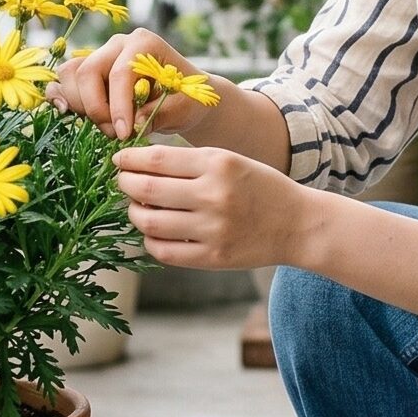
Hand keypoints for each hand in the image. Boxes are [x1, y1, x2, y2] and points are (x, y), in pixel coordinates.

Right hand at [47, 26, 218, 139]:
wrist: (182, 100)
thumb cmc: (186, 100)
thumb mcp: (181, 108)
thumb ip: (157, 114)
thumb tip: (131, 124)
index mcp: (143, 44)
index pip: (120, 74)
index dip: (118, 106)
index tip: (124, 134)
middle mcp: (117, 45)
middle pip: (87, 71)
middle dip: (96, 108)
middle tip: (115, 134)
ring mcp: (99, 56)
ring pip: (70, 75)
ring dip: (80, 106)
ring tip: (105, 128)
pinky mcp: (88, 74)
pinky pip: (63, 81)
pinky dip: (60, 98)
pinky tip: (66, 113)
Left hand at [111, 141, 313, 270]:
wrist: (298, 224)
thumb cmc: (259, 187)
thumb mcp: (230, 161)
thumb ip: (189, 162)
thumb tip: (138, 164)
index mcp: (218, 164)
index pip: (157, 160)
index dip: (129, 159)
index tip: (119, 160)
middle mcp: (214, 196)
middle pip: (147, 189)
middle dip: (125, 183)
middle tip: (122, 181)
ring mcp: (213, 229)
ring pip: (149, 221)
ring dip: (134, 212)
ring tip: (137, 206)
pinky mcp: (213, 257)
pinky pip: (163, 250)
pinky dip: (150, 238)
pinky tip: (154, 230)